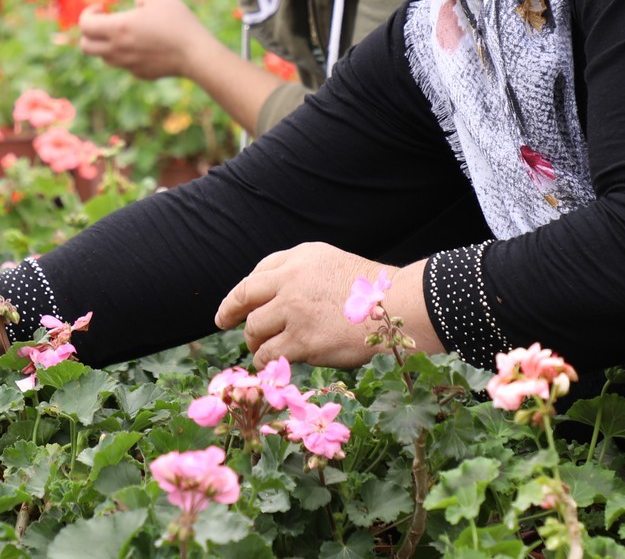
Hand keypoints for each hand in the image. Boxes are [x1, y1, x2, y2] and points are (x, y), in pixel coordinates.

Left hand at [77, 0, 206, 80]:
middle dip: (89, 33)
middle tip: (105, 22)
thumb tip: (136, 7)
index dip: (88, 13)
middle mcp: (118, 50)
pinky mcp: (140, 74)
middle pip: (86, 47)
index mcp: (118, 29)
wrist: (195, 53)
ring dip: (107, 44)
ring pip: (104, 58)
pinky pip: (124, 64)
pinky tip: (143, 45)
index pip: (84, 25)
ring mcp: (128, 64)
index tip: (101, 7)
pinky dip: (125, 55)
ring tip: (125, 32)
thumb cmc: (177, 21)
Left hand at [214, 242, 412, 369]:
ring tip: (260, 349)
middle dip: (230, 311)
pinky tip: (271, 365)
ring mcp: (295, 311)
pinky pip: (269, 354)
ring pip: (254, 329)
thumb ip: (301, 275)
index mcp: (300, 258)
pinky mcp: (303, 341)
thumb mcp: (332, 264)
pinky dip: (266, 361)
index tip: (234, 304)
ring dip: (253, 342)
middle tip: (225, 322)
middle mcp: (292, 279)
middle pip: (246, 297)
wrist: (399, 310)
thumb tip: (270, 299)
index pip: (259, 272)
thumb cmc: (372, 293)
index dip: (244, 291)